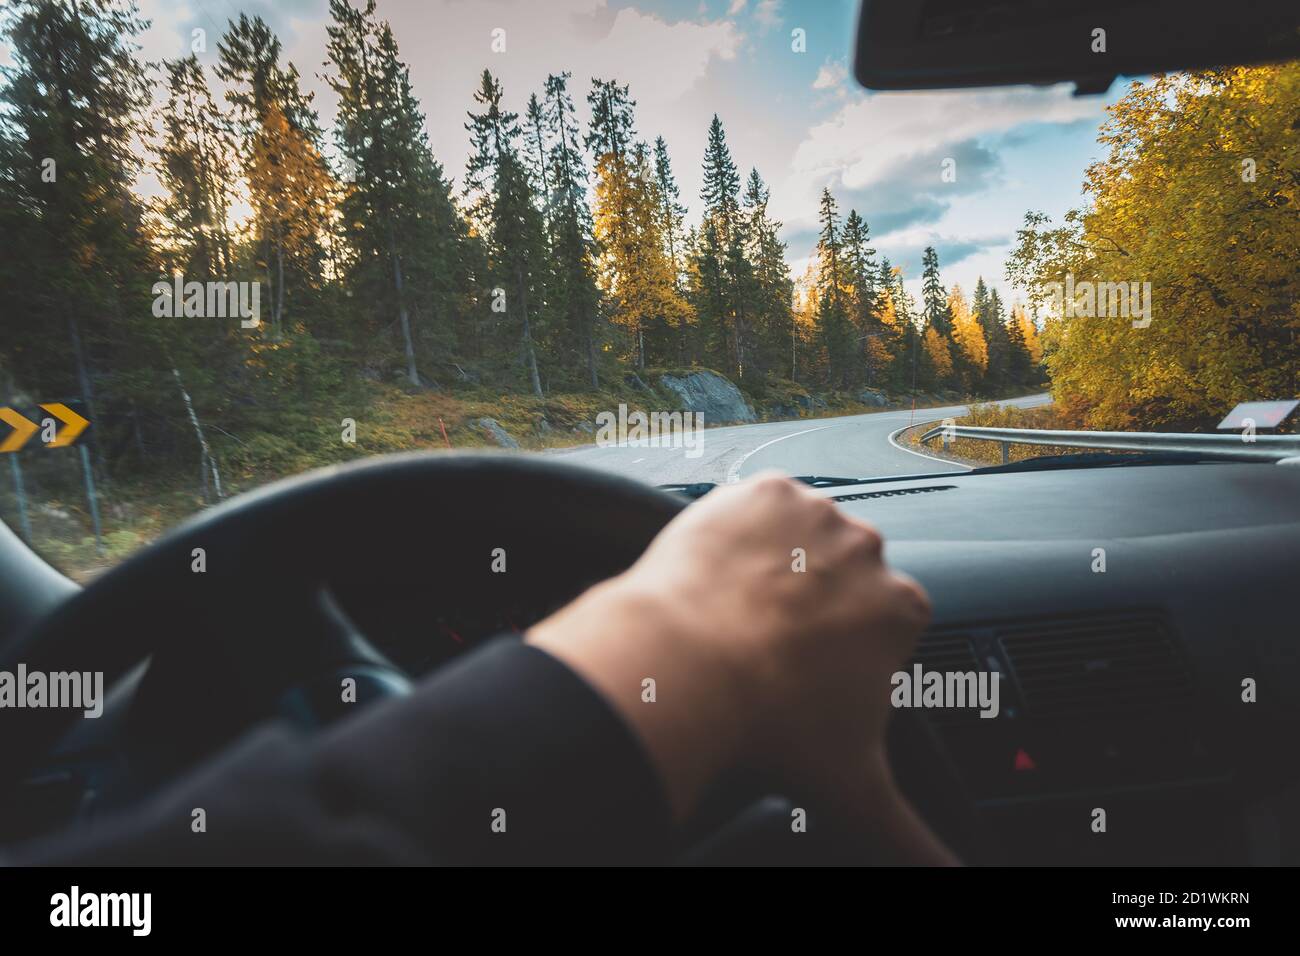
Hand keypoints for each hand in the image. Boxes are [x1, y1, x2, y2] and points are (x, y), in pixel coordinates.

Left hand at [527, 472, 952, 862]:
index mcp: (903, 610)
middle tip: (762, 650)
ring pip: (797, 539)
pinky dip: (739, 530)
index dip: (839, 652)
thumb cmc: (773, 725)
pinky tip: (719, 574)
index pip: (880, 623)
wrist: (686, 668)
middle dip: (808, 608)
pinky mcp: (760, 489)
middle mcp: (869, 550)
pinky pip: (755, 505)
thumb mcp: (858, 793)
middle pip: (837, 578)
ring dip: (775, 565)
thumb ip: (917, 845)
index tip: (804, 676)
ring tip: (734, 615)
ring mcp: (815, 513)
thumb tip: (953, 878)